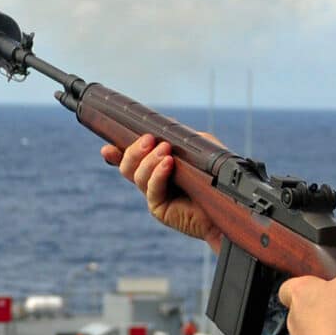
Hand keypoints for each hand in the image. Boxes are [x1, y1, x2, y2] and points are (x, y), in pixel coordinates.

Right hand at [100, 133, 222, 252]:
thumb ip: (182, 138)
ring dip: (149, 160)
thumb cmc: (215, 178)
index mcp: (156, 167)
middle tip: (149, 140)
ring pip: (137, 176)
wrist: (227, 206)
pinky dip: (157, 174)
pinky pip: (152, 189)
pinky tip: (168, 164)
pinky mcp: (160, 209)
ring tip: (165, 151)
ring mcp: (154, 196)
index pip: (131, 158)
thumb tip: (167, 125)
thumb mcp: (199, 150)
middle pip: (127, 166)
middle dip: (133, 151)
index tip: (108, 147)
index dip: (116, 153)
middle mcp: (151, 182)